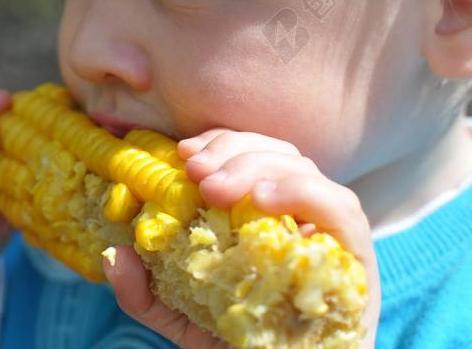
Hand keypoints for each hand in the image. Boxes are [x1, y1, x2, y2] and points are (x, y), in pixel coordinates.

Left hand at [102, 128, 380, 348]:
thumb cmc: (239, 347)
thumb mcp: (183, 318)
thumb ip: (147, 293)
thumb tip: (115, 256)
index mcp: (266, 214)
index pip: (251, 153)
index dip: (220, 143)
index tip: (183, 152)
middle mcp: (301, 214)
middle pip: (276, 153)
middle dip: (232, 151)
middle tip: (195, 172)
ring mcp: (331, 232)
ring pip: (304, 169)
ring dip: (256, 165)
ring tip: (216, 187)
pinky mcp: (356, 256)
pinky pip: (341, 208)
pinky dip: (303, 192)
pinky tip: (264, 199)